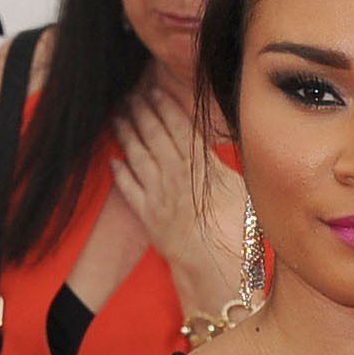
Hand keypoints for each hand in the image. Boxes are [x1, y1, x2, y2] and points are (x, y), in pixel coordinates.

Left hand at [110, 85, 245, 315]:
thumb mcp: (240, 190)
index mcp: (199, 165)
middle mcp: (175, 174)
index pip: (177, 127)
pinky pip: (128, 188)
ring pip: (137, 155)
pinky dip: (119, 172)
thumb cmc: (238, 231)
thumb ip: (220, 165)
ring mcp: (158, 193)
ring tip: (118, 118)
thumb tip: (212, 150)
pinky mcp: (147, 215)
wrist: (217, 264)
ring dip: (126, 134)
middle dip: (140, 112)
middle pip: (153, 134)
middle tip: (130, 96)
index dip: (164, 107)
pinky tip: (113, 160)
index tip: (154, 91)